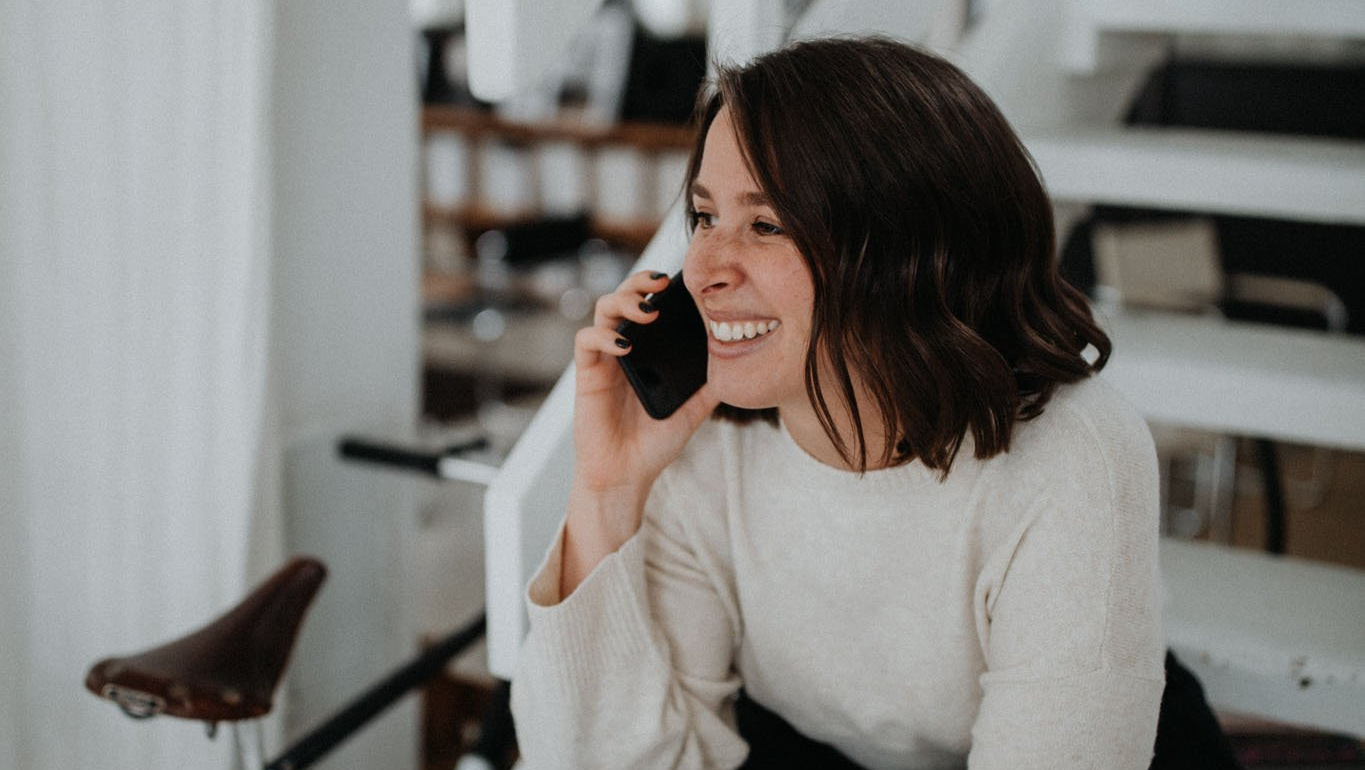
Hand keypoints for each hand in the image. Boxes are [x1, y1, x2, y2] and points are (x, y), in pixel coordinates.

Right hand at [572, 270, 717, 499]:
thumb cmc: (654, 443)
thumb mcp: (694, 409)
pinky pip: (586, 341)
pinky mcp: (587, 374)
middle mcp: (624, 347)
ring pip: (604, 309)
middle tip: (662, 284)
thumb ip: (710, 386)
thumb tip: (738, 363)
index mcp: (647, 351)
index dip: (661, 287)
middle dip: (641, 282)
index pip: (650, 304)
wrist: (627, 474)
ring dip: (623, 300)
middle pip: (625, 296)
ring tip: (647, 309)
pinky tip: (624, 344)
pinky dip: (603, 336)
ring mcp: (604, 358)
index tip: (684, 283)